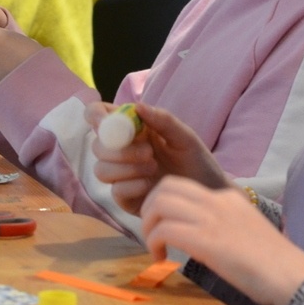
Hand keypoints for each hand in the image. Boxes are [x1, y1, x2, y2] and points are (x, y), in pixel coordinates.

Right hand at [88, 101, 229, 215]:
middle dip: (119, 149)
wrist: (208, 192)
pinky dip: (132, 185)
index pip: (98, 115)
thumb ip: (162, 120)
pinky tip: (150, 184)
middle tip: (149, 152)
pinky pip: (115, 190)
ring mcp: (121, 175)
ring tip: (153, 168)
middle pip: (97, 145)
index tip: (106, 122)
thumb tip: (137, 106)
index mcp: (131, 129)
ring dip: (126, 167)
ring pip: (101, 169)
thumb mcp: (184, 136)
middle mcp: (121, 151)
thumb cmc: (196, 161)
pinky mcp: (126, 198)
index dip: (95, 115)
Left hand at [141, 176, 303, 304]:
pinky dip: (154, 244)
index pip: (183, 185)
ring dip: (148, 226)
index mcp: (228, 197)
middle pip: (165, 187)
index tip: (162, 225)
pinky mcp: (206, 240)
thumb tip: (200, 235)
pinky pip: (164, 230)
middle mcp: (218, 201)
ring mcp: (212, 218)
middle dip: (148, 209)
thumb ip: (223, 226)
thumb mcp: (245, 231)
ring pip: (159, 204)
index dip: (163, 202)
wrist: (291, 276)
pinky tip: (161, 259)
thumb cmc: (273, 264)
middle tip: (152, 234)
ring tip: (155, 247)